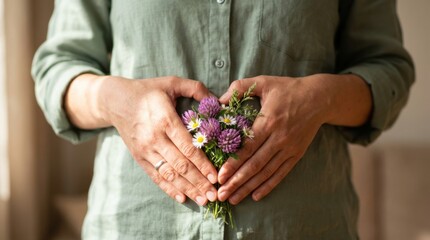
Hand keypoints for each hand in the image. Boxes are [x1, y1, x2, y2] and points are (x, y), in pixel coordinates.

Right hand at [100, 76, 217, 205]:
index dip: (202, 164)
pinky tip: (182, 198)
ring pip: (169, 174)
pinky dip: (168, 188)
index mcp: (165, 119)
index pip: (187, 147)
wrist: (116, 101)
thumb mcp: (172, 82)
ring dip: (187, 189)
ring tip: (203, 200)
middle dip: (199, 182)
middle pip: (180, 165)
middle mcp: (154, 138)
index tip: (216, 176)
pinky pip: (155, 176)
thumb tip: (219, 101)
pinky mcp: (139, 157)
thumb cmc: (149, 91)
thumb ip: (195, 88)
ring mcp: (145, 150)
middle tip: (215, 194)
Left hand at [216, 75, 329, 203]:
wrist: (320, 98)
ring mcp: (290, 148)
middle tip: (221, 195)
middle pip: (255, 165)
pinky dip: (269, 186)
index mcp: (269, 121)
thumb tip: (218, 100)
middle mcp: (280, 138)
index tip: (220, 177)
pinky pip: (281, 173)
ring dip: (249, 187)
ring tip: (233, 199)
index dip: (233, 164)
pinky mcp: (297, 154)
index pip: (248, 148)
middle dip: (237, 181)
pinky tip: (256, 196)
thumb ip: (240, 88)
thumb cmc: (288, 89)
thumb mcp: (264, 82)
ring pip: (266, 172)